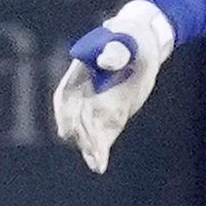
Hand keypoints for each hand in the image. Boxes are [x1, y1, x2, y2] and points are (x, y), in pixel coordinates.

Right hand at [51, 0, 175, 173]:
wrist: (141, 44)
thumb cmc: (131, 37)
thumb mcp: (126, 39)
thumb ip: (115, 51)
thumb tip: (106, 61)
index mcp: (79, 74)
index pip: (65, 98)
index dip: (65, 115)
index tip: (68, 130)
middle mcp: (83, 95)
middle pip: (75, 120)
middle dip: (83, 136)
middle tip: (94, 150)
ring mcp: (95, 107)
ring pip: (87, 132)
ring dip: (90, 148)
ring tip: (97, 164)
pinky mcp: (110, 117)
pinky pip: (102, 137)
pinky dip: (100, 152)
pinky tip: (100, 167)